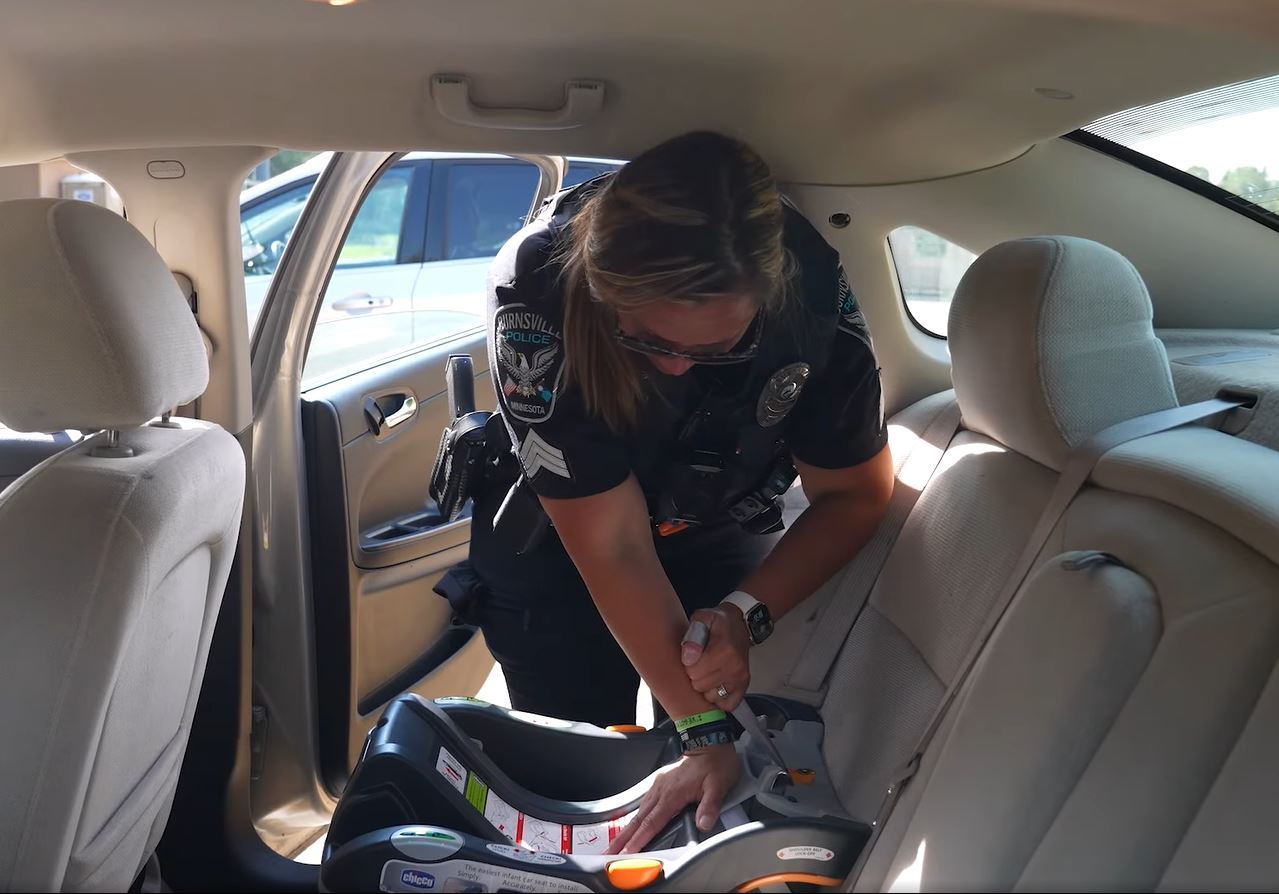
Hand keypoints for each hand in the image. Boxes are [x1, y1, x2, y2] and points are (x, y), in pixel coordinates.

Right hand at [606, 743, 739, 854]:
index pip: (651, 823)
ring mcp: (658, 786)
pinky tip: (632, 826)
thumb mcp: (718, 785)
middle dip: (622, 838)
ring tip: (616, 844)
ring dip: (626, 830)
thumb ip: (710, 806)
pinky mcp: (660, 783)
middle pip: (638, 820)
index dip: (638, 840)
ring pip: (639, 812)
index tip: (626, 853)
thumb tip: (704, 824)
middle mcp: (660, 790)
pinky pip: (644, 804)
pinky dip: (635, 818)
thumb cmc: (715, 763)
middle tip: (607, 853)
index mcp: (672, 793)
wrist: (710, 741)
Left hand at [680, 605, 750, 710]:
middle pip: (699, 686)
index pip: (693, 672)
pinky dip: (718, 697)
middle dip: (695, 675)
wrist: (740, 624)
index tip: (694, 654)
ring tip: (709, 671)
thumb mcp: (702, 618)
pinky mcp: (743, 687)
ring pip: (710, 697)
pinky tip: (715, 684)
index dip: (688, 663)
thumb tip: (688, 658)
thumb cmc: (718, 621)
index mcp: (724, 650)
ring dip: (706, 686)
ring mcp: (740, 679)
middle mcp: (735, 668)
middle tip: (701, 661)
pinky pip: (727, 704)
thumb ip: (693, 635)